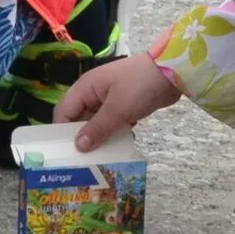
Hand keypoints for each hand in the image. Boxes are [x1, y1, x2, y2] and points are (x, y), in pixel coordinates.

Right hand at [53, 53, 179, 149]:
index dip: (61, 132)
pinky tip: (118, 147)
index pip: (63, 112)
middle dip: (80, 138)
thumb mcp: (118, 109)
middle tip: (82, 162)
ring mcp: (108, 99)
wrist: (173, 72)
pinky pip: (111, 122)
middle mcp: (93, 93)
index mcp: (85, 88)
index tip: (65, 153)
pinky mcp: (123, 105)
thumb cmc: (140, 86)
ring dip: (98, 138)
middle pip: (78, 119)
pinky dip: (113, 133)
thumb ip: (97, 128)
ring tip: (100, 158)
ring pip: (96, 123)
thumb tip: (78, 146)